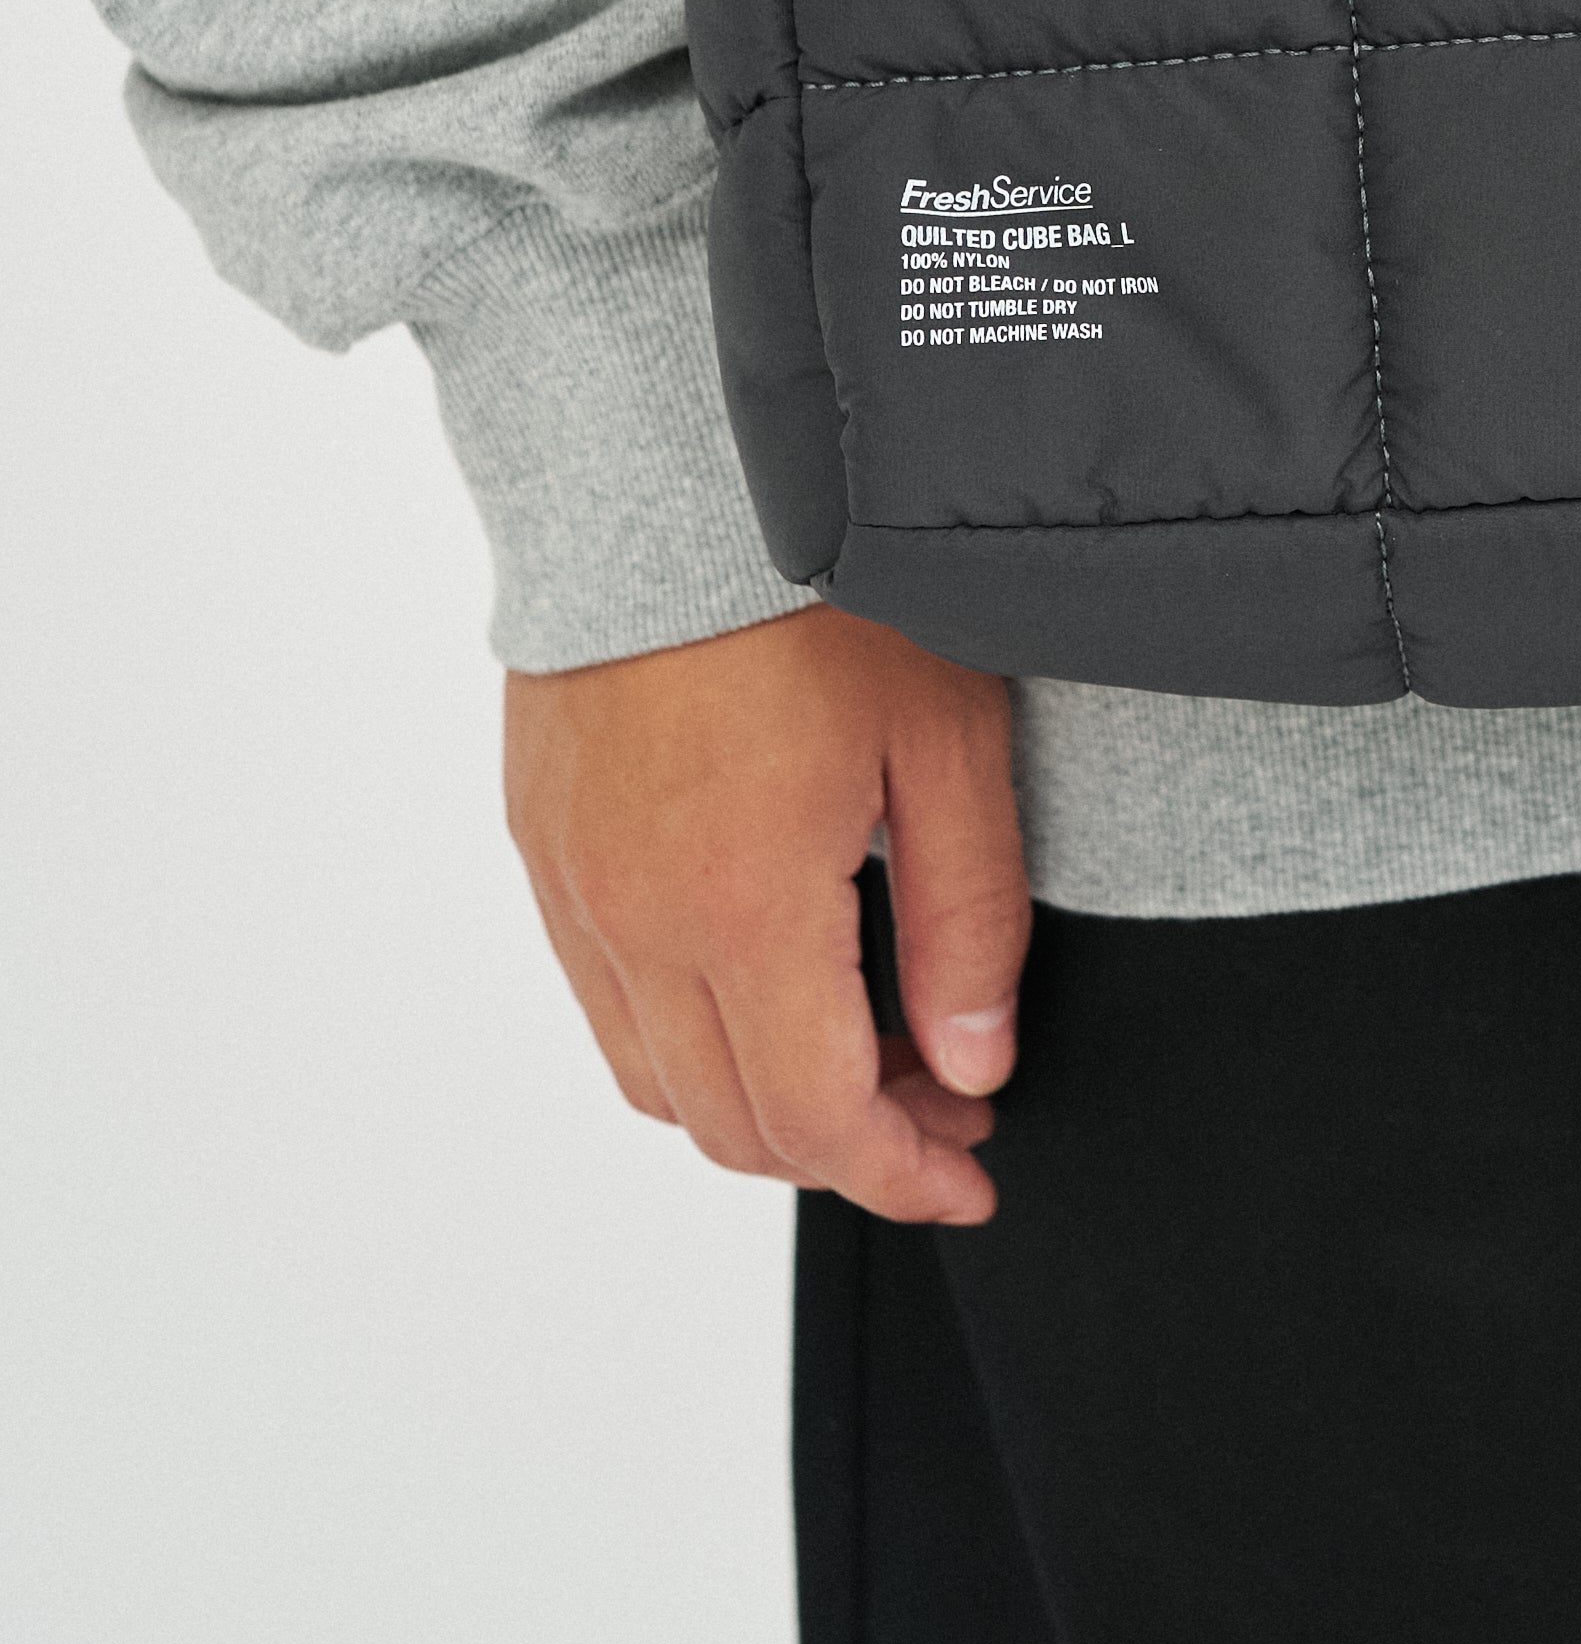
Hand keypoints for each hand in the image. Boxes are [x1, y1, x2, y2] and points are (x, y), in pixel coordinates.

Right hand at [504, 605, 1029, 1224]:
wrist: (667, 468)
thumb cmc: (812, 585)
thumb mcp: (944, 742)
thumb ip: (967, 919)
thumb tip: (974, 1060)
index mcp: (736, 907)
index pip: (814, 1122)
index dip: (902, 1175)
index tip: (969, 1171)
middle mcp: (633, 919)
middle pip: (729, 1124)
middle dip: (848, 1144)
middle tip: (944, 1098)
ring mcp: (572, 885)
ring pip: (655, 1077)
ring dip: (763, 1099)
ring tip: (869, 1044)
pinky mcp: (541, 841)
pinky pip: (605, 997)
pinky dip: (688, 1033)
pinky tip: (772, 973)